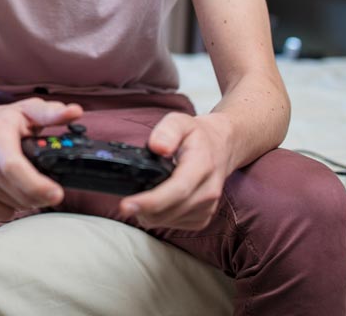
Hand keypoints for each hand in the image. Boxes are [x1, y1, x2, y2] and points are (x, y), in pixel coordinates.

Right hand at [0, 98, 83, 219]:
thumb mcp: (26, 110)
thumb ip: (51, 113)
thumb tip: (75, 112)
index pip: (13, 166)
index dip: (37, 185)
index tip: (57, 193)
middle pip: (19, 193)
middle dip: (41, 193)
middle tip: (48, 183)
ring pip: (14, 205)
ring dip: (26, 198)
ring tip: (21, 177)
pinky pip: (1, 213)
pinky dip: (10, 205)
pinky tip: (6, 186)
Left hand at [118, 112, 232, 231]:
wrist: (221, 147)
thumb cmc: (197, 135)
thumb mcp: (181, 121)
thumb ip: (168, 130)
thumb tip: (158, 147)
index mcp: (202, 165)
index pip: (177, 190)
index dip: (150, 201)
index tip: (127, 205)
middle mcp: (208, 190)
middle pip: (171, 210)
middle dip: (143, 210)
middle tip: (125, 203)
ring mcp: (208, 206)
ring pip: (170, 221)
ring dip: (151, 215)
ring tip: (140, 199)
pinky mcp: (204, 217)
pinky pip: (176, 225)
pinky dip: (161, 218)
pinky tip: (156, 204)